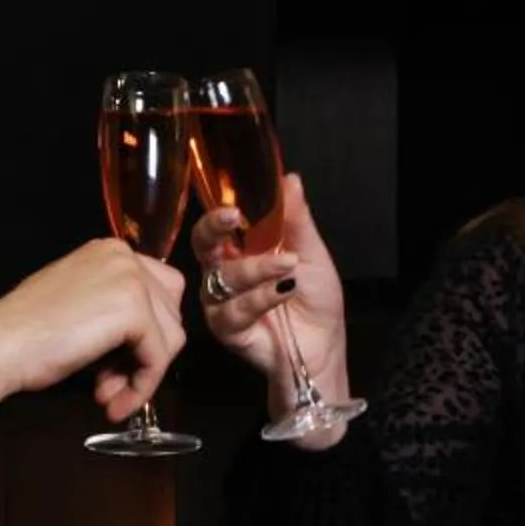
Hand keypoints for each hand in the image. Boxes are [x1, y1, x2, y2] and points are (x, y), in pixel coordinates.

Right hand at [0, 239, 185, 428]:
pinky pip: (157, 358)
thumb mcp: (80, 307)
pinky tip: (113, 403)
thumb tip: (147, 341)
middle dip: (145, 356)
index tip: (118, 364)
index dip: (147, 333)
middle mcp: (125, 255)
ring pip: (170, 338)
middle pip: (170, 314)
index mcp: (111, 251)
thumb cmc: (27, 334)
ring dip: (142, 375)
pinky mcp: (133, 310)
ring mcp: (131, 279)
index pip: (161, 291)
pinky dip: (141, 386)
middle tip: (110, 385)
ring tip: (108, 397)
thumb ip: (113, 310)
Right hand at [189, 173, 352, 413]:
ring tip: (289, 266)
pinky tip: (284, 290)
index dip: (219, 212)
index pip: (218, 225)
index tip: (234, 205)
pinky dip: (261, 297)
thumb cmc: (315, 299)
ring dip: (257, 269)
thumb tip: (290, 178)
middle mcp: (224, 272)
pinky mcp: (226, 329)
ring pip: (223, 277)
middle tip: (233, 218)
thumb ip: (296, 219)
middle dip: (214, 229)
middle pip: (201, 245)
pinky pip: (234, 309)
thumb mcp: (311, 254)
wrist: (322, 347)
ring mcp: (221, 301)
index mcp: (241, 249)